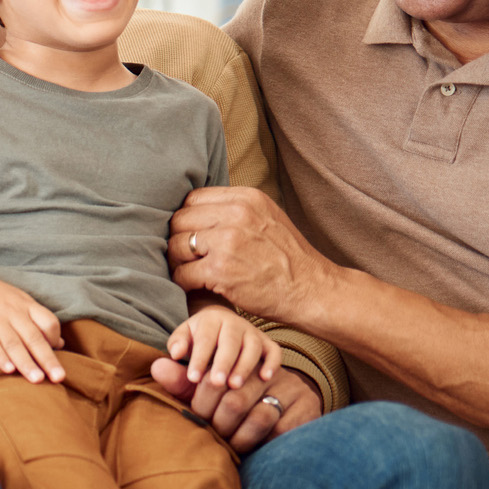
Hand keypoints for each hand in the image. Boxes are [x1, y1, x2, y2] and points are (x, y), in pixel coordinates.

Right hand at [0, 263, 63, 384]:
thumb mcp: (18, 303)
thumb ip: (38, 322)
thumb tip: (61, 344)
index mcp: (26, 305)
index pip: (49, 322)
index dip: (55, 340)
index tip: (57, 356)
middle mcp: (12, 312)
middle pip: (34, 337)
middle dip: (47, 359)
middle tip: (58, 378)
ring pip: (13, 342)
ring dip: (26, 362)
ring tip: (36, 379)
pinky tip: (7, 370)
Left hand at [149, 362, 322, 453]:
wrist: (285, 401)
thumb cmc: (236, 397)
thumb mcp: (207, 387)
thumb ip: (183, 381)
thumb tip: (156, 366)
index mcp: (239, 356)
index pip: (215, 377)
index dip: (201, 399)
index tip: (197, 416)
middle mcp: (265, 369)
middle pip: (234, 399)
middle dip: (218, 423)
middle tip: (213, 435)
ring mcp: (289, 386)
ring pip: (258, 417)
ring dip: (239, 438)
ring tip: (230, 445)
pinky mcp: (306, 406)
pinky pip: (282, 430)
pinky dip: (263, 444)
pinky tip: (254, 448)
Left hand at [167, 305, 282, 395]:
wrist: (221, 325)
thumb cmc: (198, 337)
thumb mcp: (184, 337)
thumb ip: (177, 344)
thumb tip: (175, 353)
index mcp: (211, 319)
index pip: (205, 338)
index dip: (199, 358)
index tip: (193, 378)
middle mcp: (234, 323)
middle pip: (230, 341)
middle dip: (224, 362)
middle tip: (217, 383)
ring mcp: (253, 332)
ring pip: (253, 346)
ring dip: (245, 366)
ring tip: (235, 385)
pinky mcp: (267, 342)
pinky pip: (274, 351)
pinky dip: (272, 363)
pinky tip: (265, 378)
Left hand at [169, 187, 340, 322]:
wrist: (313, 290)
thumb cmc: (289, 259)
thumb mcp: (268, 217)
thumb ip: (236, 210)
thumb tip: (199, 211)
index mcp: (246, 198)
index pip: (193, 199)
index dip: (187, 218)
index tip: (190, 233)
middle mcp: (236, 215)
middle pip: (179, 220)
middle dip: (178, 239)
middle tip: (185, 256)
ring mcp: (226, 242)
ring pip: (175, 246)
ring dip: (178, 261)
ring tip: (190, 270)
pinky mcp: (219, 271)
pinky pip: (181, 273)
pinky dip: (183, 282)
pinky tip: (195, 286)